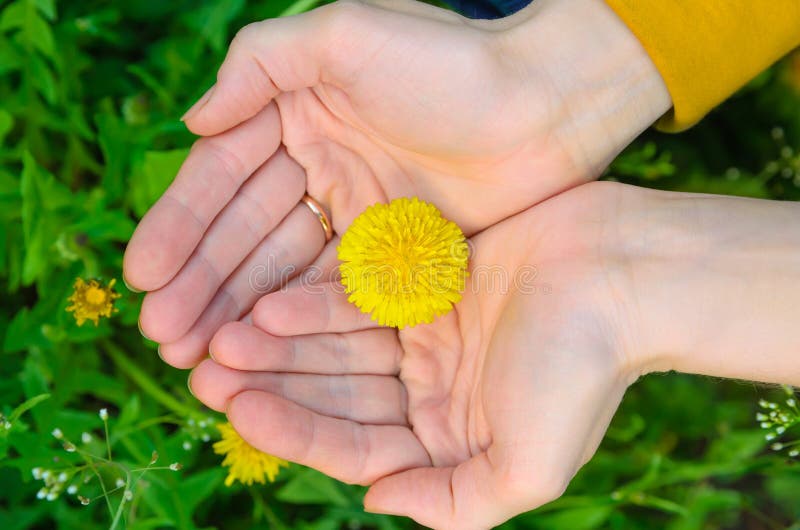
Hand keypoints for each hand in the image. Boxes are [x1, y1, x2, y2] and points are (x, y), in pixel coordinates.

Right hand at [123, 0, 670, 367]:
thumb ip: (262, 65)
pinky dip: (297, 323)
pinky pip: (336, 293)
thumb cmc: (451, 61)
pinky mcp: (396, 253)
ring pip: (285, 271)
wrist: (547, 104)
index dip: (181, 226)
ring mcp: (358, 213)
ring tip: (194, 359)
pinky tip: (259, 353)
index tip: (143, 275)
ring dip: (239, 314)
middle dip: (203, 285)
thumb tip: (190, 123)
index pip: (225, 179)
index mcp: (298, 114)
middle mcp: (321, 166)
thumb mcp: (346, 35)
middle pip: (248, 235)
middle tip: (162, 336)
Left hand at [189, 181, 646, 528]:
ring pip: (338, 344)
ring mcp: (425, 333)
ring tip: (222, 340)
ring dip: (281, 346)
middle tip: (205, 375)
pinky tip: (267, 306)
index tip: (238, 414)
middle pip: (337, 392)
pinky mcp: (425, 281)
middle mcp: (431, 388)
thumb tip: (379, 501)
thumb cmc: (582, 371)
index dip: (296, 431)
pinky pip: (359, 296)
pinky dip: (315, 303)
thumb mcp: (528, 467)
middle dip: (274, 386)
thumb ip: (456, 505)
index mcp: (449, 439)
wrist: (625, 274)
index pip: (356, 444)